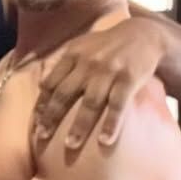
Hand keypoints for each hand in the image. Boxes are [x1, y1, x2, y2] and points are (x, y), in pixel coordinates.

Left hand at [31, 17, 163, 150]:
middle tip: (43, 136)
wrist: (144, 34)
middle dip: (52, 117)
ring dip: (79, 126)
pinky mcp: (129, 79)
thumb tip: (41, 86)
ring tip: (70, 145)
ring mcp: (109, 71)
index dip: (42, 103)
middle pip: (65, 94)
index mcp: (73, 55)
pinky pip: (118, 105)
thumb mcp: (82, 46)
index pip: (51, 82)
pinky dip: (111, 124)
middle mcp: (88, 63)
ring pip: (90, 103)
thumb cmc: (108, 45)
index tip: (36, 123)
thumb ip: (63, 64)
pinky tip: (104, 141)